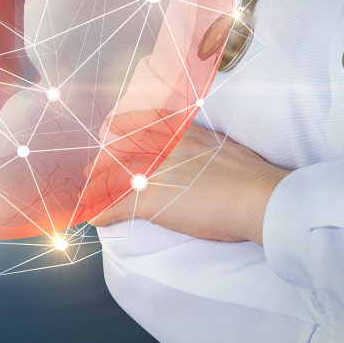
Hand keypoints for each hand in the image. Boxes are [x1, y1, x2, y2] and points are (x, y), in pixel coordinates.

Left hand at [89, 124, 288, 244]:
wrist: (257, 196)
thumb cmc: (252, 177)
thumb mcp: (228, 148)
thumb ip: (209, 148)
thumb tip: (208, 158)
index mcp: (184, 133)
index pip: (145, 124)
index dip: (124, 127)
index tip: (110, 127)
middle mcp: (165, 148)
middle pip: (124, 152)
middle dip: (104, 162)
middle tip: (90, 170)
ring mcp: (155, 173)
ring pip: (115, 178)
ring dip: (98, 188)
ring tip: (86, 196)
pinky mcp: (151, 200)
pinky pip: (117, 206)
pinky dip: (103, 213)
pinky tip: (93, 217)